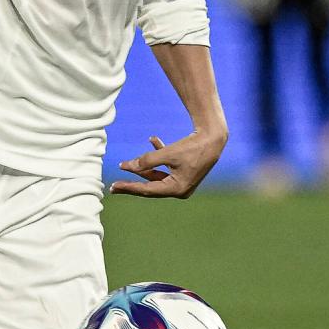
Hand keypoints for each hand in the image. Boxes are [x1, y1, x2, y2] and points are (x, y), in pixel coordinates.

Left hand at [110, 130, 225, 198]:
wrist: (214, 137)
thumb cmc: (192, 146)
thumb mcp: (167, 154)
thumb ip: (147, 160)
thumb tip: (127, 166)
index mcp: (177, 189)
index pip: (148, 190)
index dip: (130, 187)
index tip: (114, 187)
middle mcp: (180, 189)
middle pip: (150, 186)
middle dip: (133, 182)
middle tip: (114, 186)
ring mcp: (183, 181)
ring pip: (157, 175)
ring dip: (144, 167)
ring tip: (127, 163)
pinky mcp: (185, 171)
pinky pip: (167, 167)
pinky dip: (159, 155)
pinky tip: (153, 139)